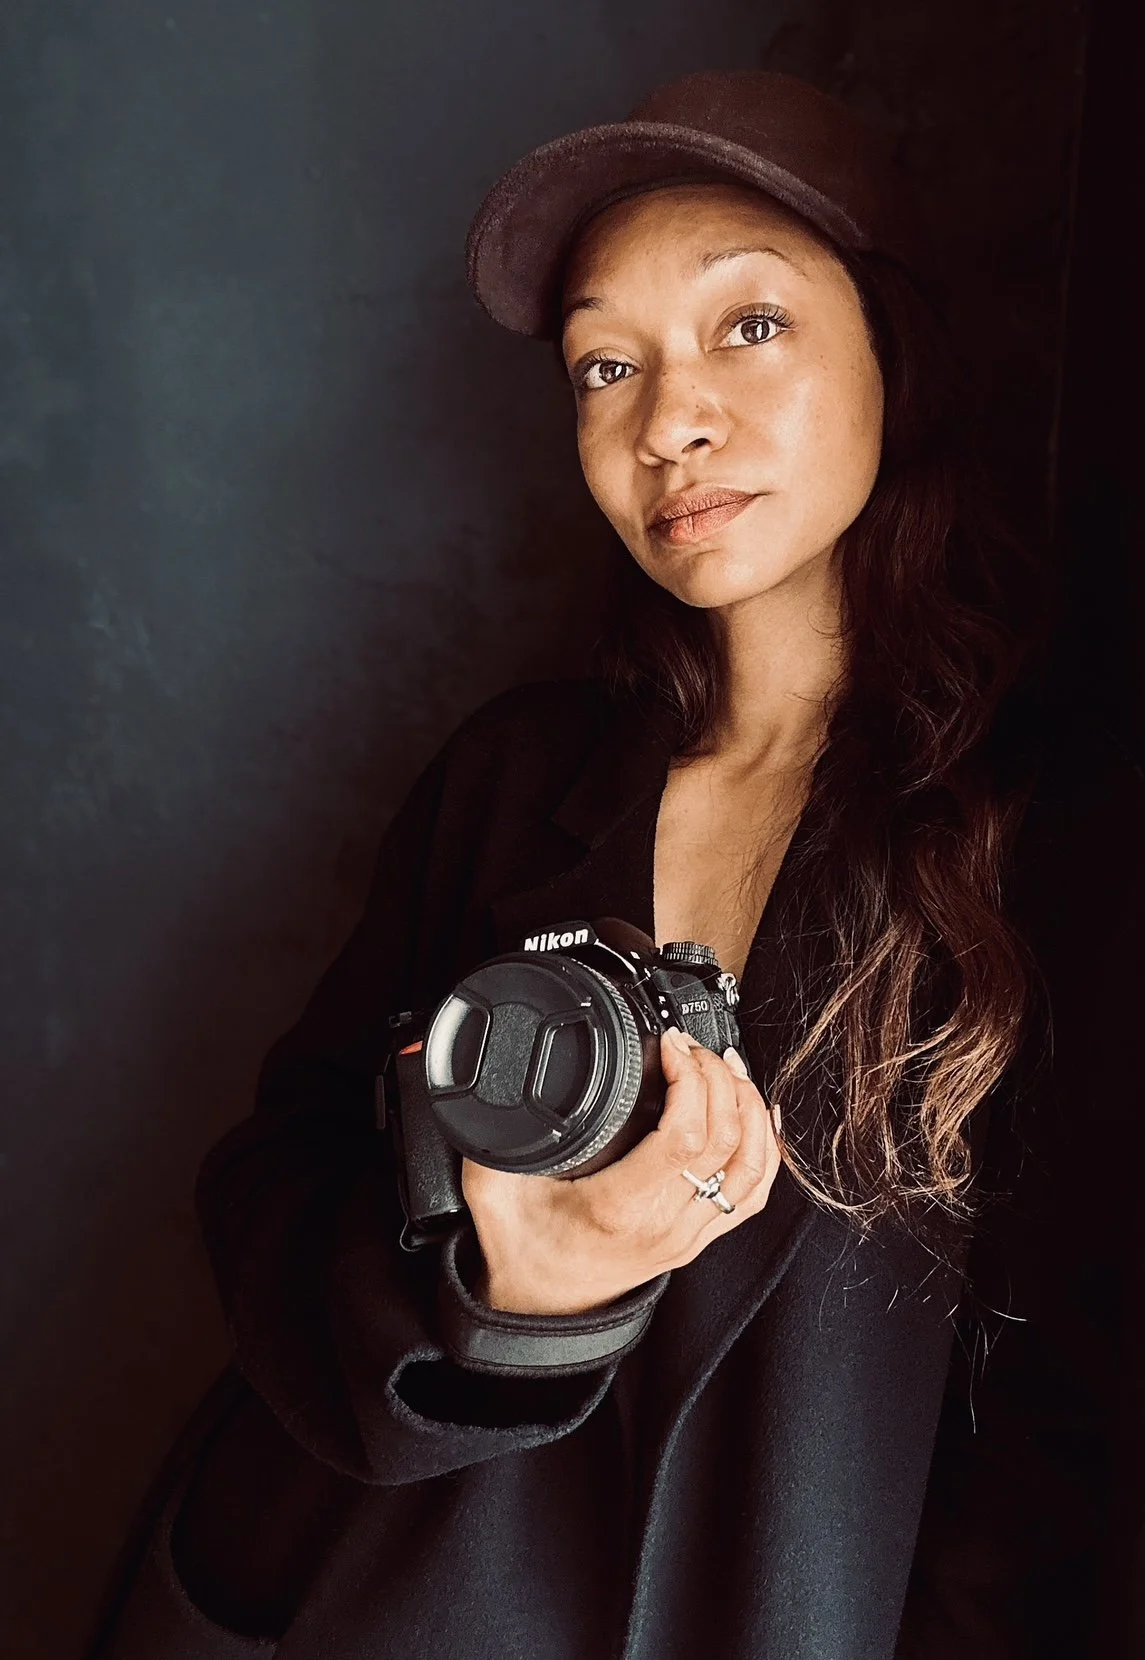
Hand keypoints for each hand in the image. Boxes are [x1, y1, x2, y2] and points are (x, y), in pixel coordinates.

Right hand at [460, 1027, 783, 1314]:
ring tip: (728, 1067)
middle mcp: (665, 1223)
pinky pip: (754, 1194)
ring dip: (748, 1108)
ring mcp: (689, 1234)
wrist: (538, 1313)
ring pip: (751, 1166)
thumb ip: (493, 1134)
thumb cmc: (522, 1254)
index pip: (684, 1136)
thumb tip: (494, 1081)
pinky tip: (760, 1114)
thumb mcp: (490, 1187)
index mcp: (621, 1206)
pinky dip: (767, 1149)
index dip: (689, 1079)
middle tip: (691, 1048)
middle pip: (726, 1140)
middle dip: (717, 1078)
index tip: (669, 1045)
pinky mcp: (698, 1238)